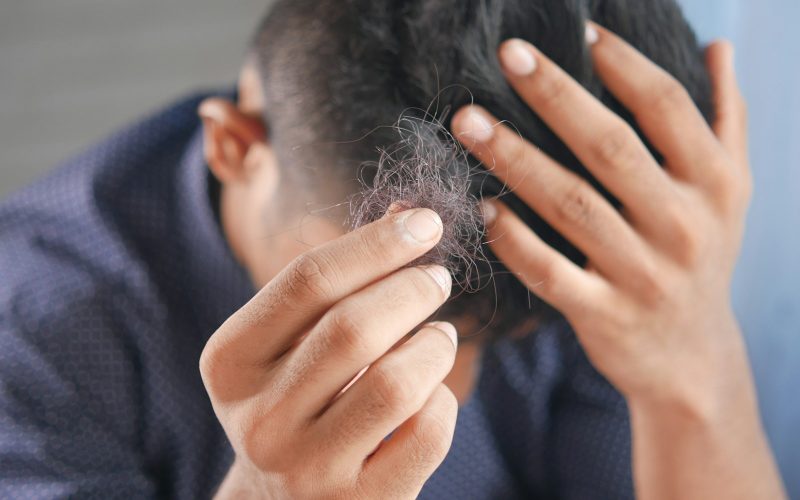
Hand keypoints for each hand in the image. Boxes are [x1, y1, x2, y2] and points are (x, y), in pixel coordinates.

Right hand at [200, 209, 458, 498]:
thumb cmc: (296, 398)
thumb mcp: (291, 343)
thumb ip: (339, 281)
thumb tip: (410, 215)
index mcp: (231, 362)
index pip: (307, 281)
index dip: (376, 244)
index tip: (425, 223)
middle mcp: (260, 419)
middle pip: (354, 327)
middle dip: (412, 289)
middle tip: (437, 278)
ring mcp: (308, 469)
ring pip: (397, 384)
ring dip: (436, 345)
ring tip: (440, 336)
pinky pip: (428, 434)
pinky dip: (444, 399)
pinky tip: (432, 392)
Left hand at [452, 24, 784, 499]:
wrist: (691, 358)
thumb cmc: (701, 258)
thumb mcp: (728, 193)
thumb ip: (726, 119)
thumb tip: (718, 47)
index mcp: (714, 184)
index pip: (667, 108)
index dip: (623, 63)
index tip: (578, 29)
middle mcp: (683, 225)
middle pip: (610, 147)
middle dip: (554, 96)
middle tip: (506, 55)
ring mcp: (643, 274)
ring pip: (570, 204)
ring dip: (515, 159)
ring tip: (467, 122)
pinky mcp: (605, 316)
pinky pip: (550, 271)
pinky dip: (513, 239)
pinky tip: (483, 207)